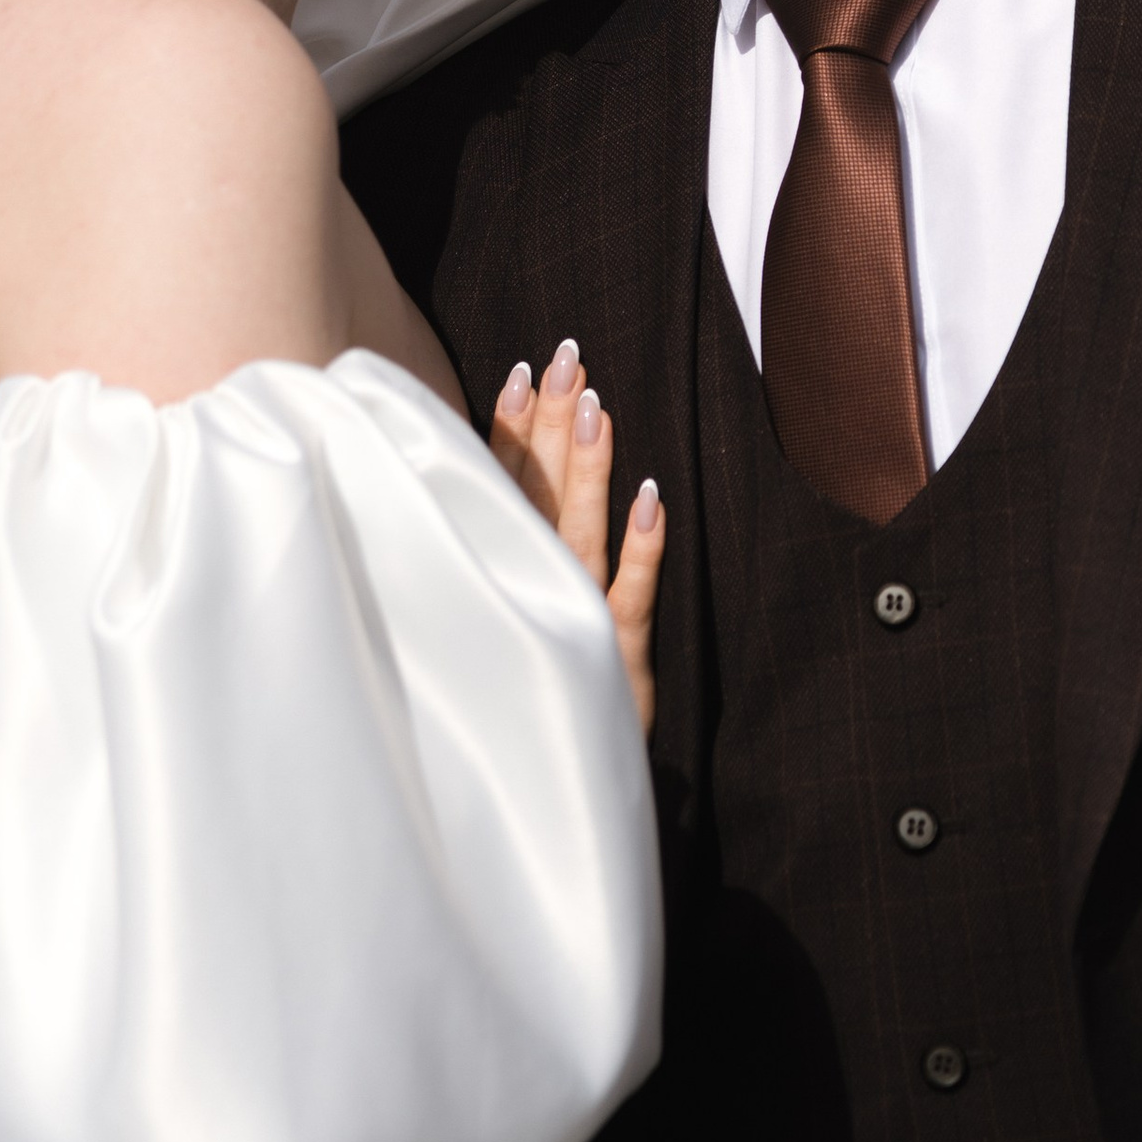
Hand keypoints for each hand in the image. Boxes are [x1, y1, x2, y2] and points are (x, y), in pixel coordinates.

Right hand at [491, 339, 664, 737]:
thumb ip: (497, 552)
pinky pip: (631, 594)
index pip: (506, 488)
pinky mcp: (618, 655)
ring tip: (597, 405)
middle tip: (566, 358)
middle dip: (553, 424)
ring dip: (589, 468)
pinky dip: (641, 547)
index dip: (513, 429)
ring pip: (583, 530)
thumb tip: (492, 479)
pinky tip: (650, 496)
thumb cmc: (524, 689)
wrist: (544, 783)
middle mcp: (536, 586)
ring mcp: (578, 617)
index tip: (522, 370)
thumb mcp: (501, 620)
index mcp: (506, 572)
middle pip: (544, 493)